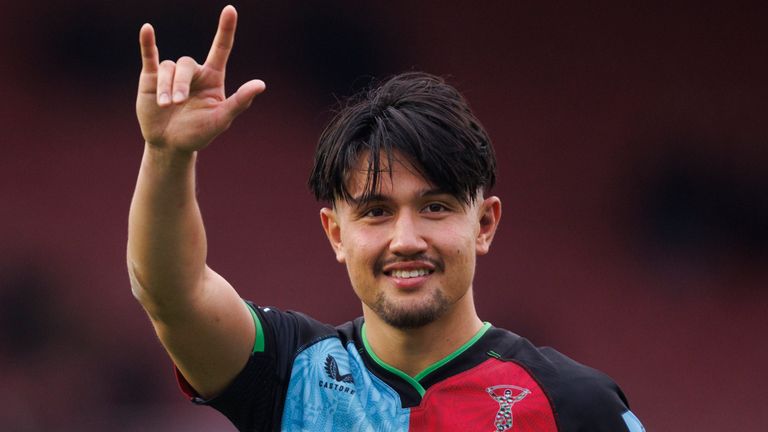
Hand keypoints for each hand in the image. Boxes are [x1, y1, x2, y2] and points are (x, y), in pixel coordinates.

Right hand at [136, 5, 264, 151]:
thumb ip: (239, 102)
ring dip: (165, 86)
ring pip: (168, 68)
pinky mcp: (151, 78)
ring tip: (165, 105)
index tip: (230, 10)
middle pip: (187, 64)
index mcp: (213, 78)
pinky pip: (150, 55)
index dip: (226, 29)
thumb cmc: (199, 133)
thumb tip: (261, 84)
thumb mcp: (221, 119)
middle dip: (181, 83)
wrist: (170, 145)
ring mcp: (171, 74)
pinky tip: (147, 29)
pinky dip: (147, 43)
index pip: (221, 48)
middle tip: (176, 102)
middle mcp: (193, 73)